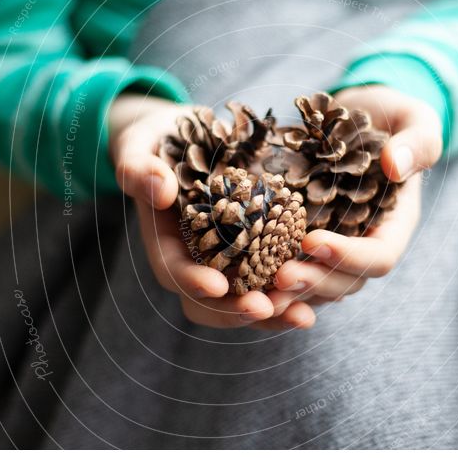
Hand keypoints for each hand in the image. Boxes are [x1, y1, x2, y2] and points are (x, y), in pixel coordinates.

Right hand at [109, 93, 314, 329]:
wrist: (181, 142)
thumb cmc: (157, 144)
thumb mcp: (139, 148)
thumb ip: (140, 169)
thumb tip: (161, 189)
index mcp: (165, 245)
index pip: (175, 272)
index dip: (194, 282)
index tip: (218, 286)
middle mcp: (196, 264)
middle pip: (212, 304)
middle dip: (237, 311)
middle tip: (267, 307)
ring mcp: (227, 265)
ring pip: (245, 303)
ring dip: (273, 313)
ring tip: (302, 315)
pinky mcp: (255, 257)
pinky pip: (272, 285)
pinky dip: (293, 295)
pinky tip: (318, 298)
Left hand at [259, 85, 442, 323]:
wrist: (359, 114)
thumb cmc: (392, 117)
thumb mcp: (415, 119)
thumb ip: (417, 142)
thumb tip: (395, 166)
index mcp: (394, 226)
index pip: (378, 257)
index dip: (348, 256)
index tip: (312, 241)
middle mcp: (363, 246)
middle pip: (343, 282)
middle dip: (311, 282)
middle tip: (278, 276)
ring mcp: (332, 248)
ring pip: (314, 285)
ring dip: (286, 291)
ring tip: (255, 288)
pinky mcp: (301, 240)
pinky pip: (287, 268)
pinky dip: (266, 275)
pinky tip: (240, 274)